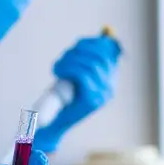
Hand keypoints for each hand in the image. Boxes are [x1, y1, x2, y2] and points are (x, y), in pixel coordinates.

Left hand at [34, 34, 121, 152]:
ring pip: (90, 64)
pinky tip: (58, 71)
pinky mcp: (91, 100)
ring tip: (58, 66)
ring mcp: (102, 95)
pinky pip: (83, 75)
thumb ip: (83, 63)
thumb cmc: (61, 100)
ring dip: (70, 60)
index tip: (78, 42)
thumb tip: (96, 39)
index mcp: (108, 82)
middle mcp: (109, 88)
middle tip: (64, 56)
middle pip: (100, 56)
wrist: (54, 126)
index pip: (110, 54)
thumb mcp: (74, 78)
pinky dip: (69, 68)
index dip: (95, 44)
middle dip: (79, 51)